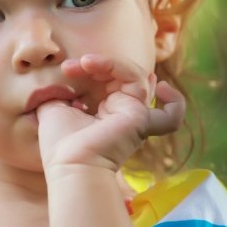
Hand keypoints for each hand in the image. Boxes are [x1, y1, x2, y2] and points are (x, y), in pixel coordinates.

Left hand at [37, 54, 184, 171]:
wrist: (69, 163)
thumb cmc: (60, 144)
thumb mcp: (54, 108)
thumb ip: (61, 92)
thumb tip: (63, 79)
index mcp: (105, 113)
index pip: (111, 81)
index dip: (92, 68)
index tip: (67, 69)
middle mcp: (123, 115)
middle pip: (124, 76)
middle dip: (99, 64)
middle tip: (71, 67)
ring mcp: (135, 116)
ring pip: (138, 78)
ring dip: (111, 64)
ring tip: (87, 63)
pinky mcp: (141, 119)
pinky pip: (171, 111)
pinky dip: (173, 98)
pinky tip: (156, 82)